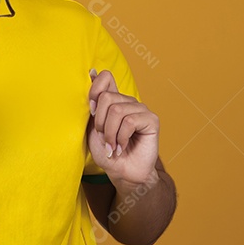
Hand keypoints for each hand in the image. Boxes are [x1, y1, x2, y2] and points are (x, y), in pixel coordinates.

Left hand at [87, 69, 158, 185]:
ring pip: (116, 110)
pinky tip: (123, 147)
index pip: (106, 77)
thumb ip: (93, 104)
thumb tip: (91, 71)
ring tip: (113, 146)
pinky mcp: (151, 120)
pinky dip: (121, 138)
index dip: (94, 90)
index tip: (92, 111)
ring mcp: (141, 109)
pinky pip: (129, 122)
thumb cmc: (107, 152)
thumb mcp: (93, 127)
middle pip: (106, 97)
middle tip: (104, 138)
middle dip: (100, 123)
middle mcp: (128, 101)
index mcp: (114, 100)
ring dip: (110, 134)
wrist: (123, 173)